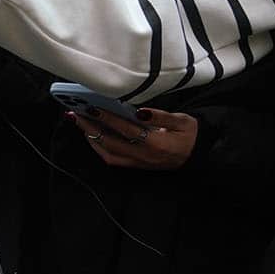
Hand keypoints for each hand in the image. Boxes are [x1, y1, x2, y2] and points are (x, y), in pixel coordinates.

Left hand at [69, 107, 198, 169]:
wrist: (198, 156)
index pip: (126, 129)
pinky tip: (92, 135)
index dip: (108, 118)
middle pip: (110, 142)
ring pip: (107, 153)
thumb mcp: (182, 121)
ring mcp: (138, 163)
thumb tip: (139, 111)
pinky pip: (112, 159)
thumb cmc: (191, 135)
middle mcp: (144, 156)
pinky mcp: (135, 166)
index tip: (92, 107)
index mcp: (157, 143)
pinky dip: (99, 147)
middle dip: (90, 127)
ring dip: (91, 138)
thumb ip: (160, 116)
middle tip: (76, 113)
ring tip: (80, 122)